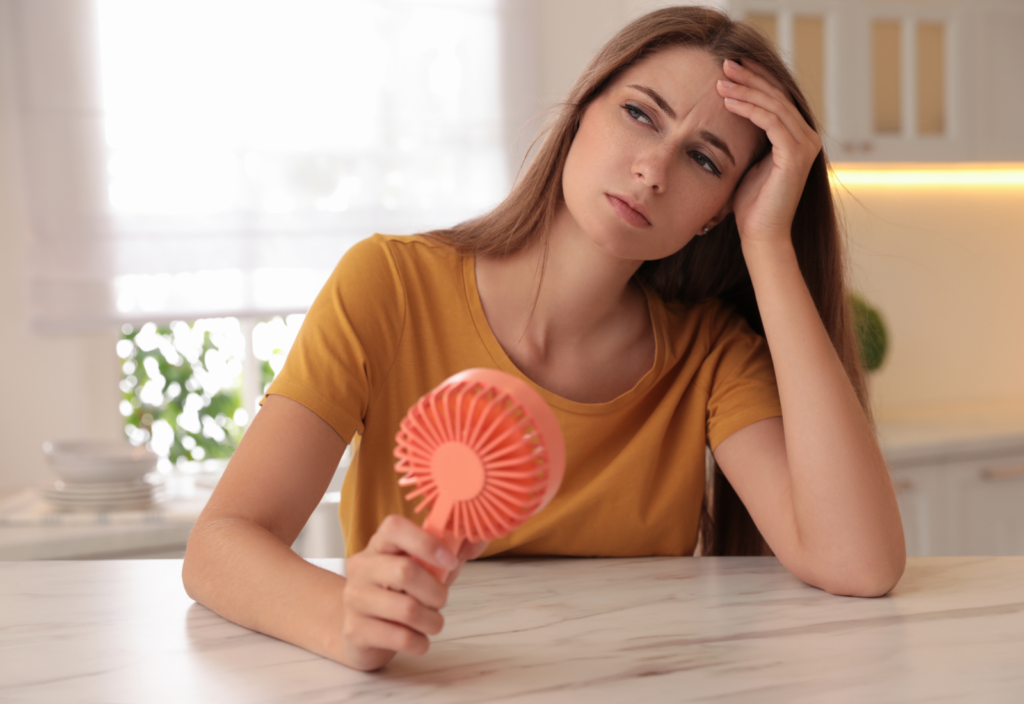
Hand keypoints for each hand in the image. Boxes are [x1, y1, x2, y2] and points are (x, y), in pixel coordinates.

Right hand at [337, 514, 487, 670]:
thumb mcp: (423, 568)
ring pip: (406, 609)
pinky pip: (401, 638)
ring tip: (431, 622)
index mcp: (379, 545)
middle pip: (405, 571)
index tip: (449, 561)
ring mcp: (355, 599)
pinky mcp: (356, 631)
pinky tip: (418, 638)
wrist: (362, 630)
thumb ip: (449, 552)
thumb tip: (477, 542)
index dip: (426, 542)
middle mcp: (362, 568)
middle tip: (440, 600)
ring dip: (432, 620)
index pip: (394, 527)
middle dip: (436, 591)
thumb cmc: (399, 593)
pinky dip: (420, 642)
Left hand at [716, 59, 821, 247]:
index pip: (775, 98)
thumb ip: (750, 137)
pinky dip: (750, 109)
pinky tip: (730, 103)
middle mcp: (806, 137)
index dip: (754, 80)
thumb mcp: (748, 160)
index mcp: (796, 136)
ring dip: (746, 91)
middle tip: (725, 64)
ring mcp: (805, 145)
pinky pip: (772, 123)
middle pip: (776, 96)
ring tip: (722, 81)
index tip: (729, 68)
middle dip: (750, 78)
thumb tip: (733, 113)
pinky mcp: (796, 155)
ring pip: (774, 106)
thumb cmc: (750, 203)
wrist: (761, 235)